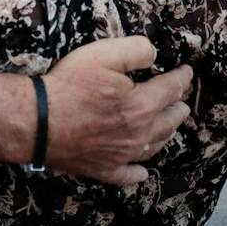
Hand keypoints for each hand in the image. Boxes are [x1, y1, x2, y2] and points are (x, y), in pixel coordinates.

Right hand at [44, 36, 192, 185]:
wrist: (38, 121)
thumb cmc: (69, 85)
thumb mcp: (103, 53)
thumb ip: (136, 50)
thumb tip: (154, 55)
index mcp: (142, 105)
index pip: (171, 89)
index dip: (182, 79)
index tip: (188, 72)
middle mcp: (139, 134)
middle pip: (168, 121)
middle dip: (179, 108)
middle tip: (183, 102)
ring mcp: (122, 155)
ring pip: (154, 147)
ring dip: (166, 135)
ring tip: (170, 127)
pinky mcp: (104, 169)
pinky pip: (128, 175)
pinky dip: (138, 173)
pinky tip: (143, 172)